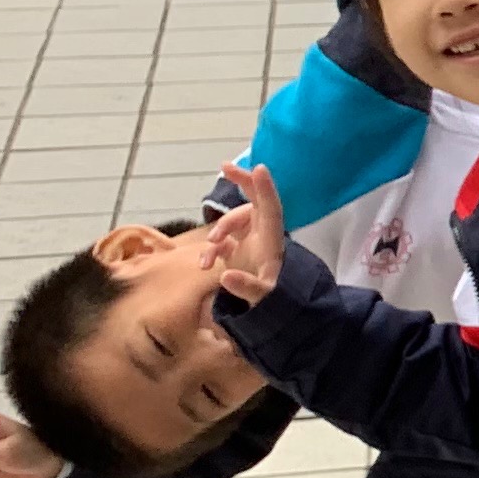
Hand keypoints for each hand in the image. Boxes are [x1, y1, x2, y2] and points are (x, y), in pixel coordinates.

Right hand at [203, 164, 287, 305]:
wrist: (273, 310)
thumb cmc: (273, 299)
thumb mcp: (264, 296)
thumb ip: (248, 288)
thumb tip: (226, 277)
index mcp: (273, 240)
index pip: (271, 208)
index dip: (265, 189)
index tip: (259, 168)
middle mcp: (262, 235)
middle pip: (253, 202)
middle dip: (242, 183)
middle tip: (225, 167)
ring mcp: (249, 241)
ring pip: (232, 222)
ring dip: (219, 229)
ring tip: (211, 246)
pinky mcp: (236, 252)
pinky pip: (221, 241)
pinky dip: (211, 249)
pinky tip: (205, 265)